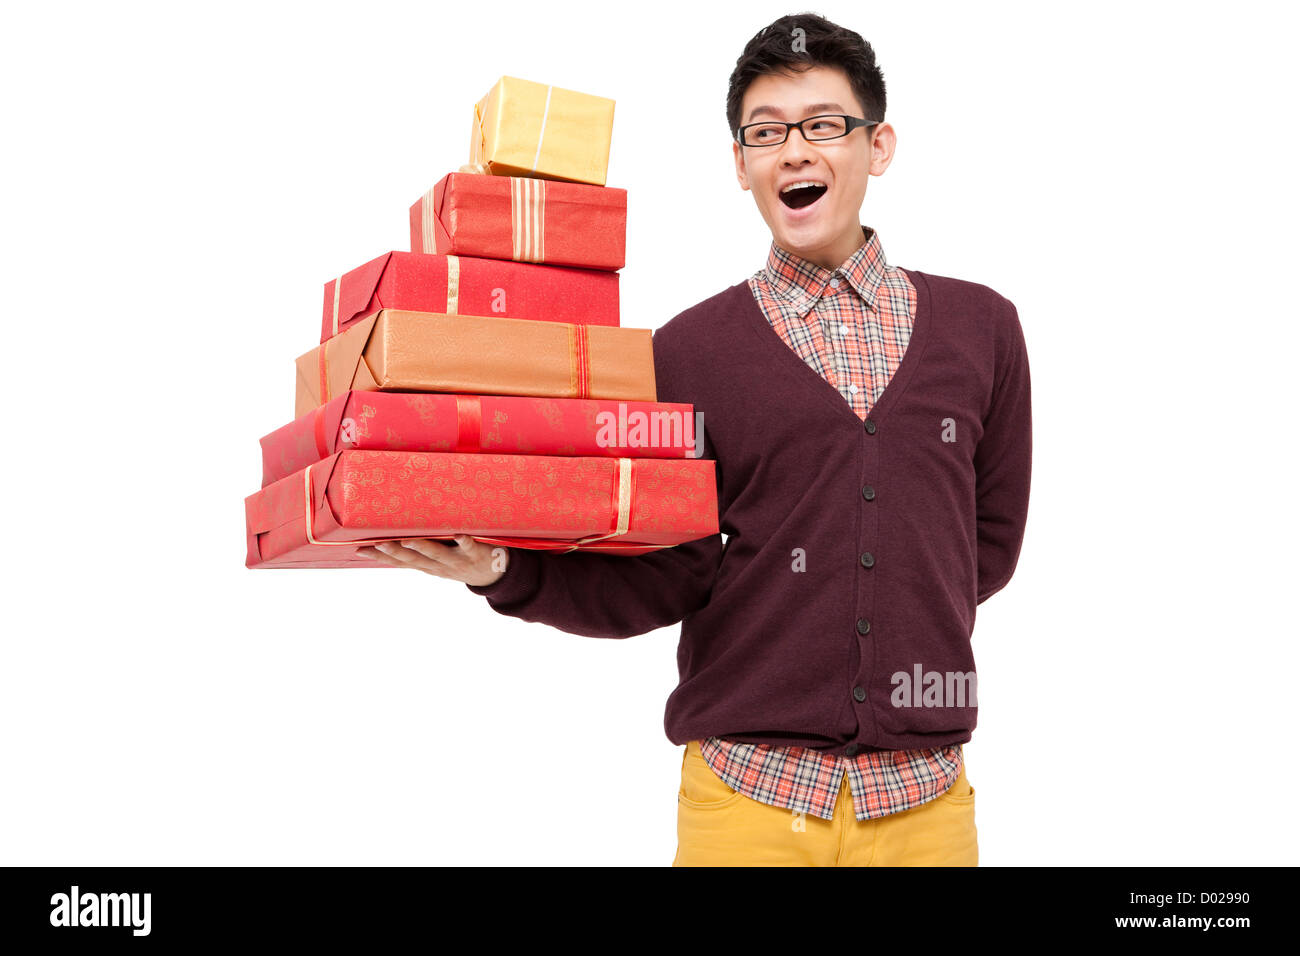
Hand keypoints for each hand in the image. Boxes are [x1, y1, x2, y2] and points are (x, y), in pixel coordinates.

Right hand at [357, 535, 508, 586]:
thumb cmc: (457, 561)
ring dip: (422, 547)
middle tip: (377, 544)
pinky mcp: (475, 554)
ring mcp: (456, 560)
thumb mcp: (436, 560)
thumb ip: (418, 548)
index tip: (358, 549)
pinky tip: (459, 533)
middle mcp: (438, 566)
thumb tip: (394, 529)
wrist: (491, 575)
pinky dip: (464, 540)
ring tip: (408, 540)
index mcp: (427, 566)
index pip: (399, 562)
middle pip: (413, 559)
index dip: (379, 557)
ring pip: (437, 554)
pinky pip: (469, 546)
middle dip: (394, 552)